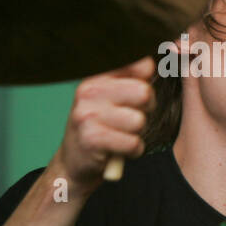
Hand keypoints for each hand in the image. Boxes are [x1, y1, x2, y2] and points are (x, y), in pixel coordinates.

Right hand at [51, 56, 155, 195]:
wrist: (74, 161)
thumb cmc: (100, 126)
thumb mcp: (109, 97)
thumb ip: (132, 78)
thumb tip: (151, 64)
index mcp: (96, 77)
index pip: (139, 65)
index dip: (148, 81)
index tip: (138, 94)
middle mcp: (89, 91)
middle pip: (144, 93)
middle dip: (146, 109)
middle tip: (131, 118)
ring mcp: (88, 115)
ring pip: (139, 121)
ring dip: (138, 133)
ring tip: (122, 135)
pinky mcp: (92, 139)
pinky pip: (133, 143)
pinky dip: (133, 150)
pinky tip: (119, 150)